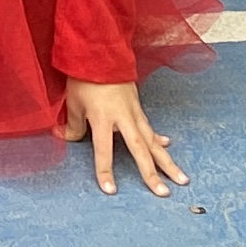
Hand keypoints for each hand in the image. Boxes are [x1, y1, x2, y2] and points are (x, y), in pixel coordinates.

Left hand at [58, 77, 186, 196]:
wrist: (100, 52)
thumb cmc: (84, 77)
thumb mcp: (74, 101)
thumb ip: (73, 125)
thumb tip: (64, 138)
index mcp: (102, 117)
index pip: (104, 150)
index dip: (105, 170)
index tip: (110, 190)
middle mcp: (122, 117)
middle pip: (139, 149)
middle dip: (151, 173)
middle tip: (163, 193)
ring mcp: (134, 113)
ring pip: (153, 142)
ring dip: (167, 161)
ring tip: (181, 179)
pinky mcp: (138, 107)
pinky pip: (150, 128)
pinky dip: (159, 139)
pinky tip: (168, 146)